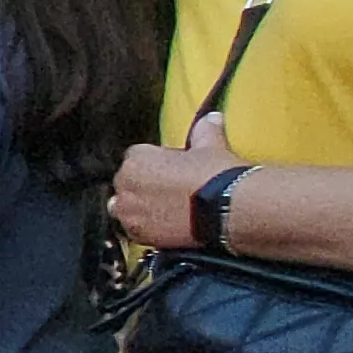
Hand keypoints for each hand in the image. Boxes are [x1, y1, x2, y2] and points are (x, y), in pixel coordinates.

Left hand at [113, 112, 239, 252]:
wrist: (227, 207)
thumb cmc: (216, 175)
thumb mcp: (210, 145)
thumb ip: (204, 130)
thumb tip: (211, 118)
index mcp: (135, 158)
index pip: (136, 159)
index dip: (155, 166)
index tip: (170, 173)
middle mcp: (125, 184)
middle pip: (128, 184)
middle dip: (144, 187)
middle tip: (169, 193)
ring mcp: (129, 211)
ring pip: (126, 208)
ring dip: (140, 208)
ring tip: (165, 211)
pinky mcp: (137, 233)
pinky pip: (133, 230)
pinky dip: (145, 228)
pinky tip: (165, 226)